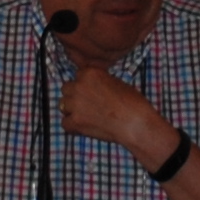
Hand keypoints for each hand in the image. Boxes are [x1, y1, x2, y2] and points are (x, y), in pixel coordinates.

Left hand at [59, 59, 176, 164]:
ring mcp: (75, 104)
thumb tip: (90, 87)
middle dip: (75, 96)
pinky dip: (72, 126)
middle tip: (87, 105)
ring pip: (63, 105)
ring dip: (72, 110)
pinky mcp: (75, 121)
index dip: (84, 85)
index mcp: (90, 73)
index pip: (77, 76)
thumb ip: (99, 81)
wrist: (136, 123)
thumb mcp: (116, 82)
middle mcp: (79, 86)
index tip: (91, 93)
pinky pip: (64, 123)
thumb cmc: (132, 103)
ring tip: (86, 116)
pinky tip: (84, 126)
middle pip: (66, 89)